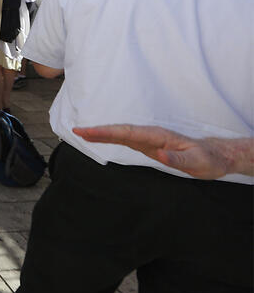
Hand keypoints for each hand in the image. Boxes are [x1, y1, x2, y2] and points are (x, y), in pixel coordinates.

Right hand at [73, 124, 249, 178]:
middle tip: (76, 130)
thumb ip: (177, 158)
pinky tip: (101, 139)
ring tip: (82, 133)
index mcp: (158, 136)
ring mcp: (148, 140)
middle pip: (119, 131)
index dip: (106, 132)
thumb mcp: (196, 162)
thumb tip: (158, 153)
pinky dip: (110, 138)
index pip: (127, 132)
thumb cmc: (207, 159)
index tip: (89, 132)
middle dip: (97, 131)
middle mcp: (150, 135)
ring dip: (101, 133)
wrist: (215, 156)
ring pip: (120, 134)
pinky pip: (125, 139)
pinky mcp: (148, 146)